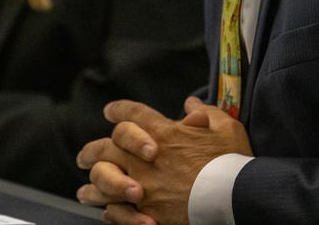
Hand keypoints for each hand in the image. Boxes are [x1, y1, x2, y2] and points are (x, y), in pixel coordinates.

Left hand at [76, 97, 252, 224]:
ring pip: (104, 181)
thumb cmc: (231, 161)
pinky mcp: (146, 213)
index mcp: (163, 133)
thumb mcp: (225, 127)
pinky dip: (110, 211)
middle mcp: (145, 158)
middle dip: (92, 150)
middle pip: (107, 147)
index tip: (110, 111)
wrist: (234, 197)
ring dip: (93, 185)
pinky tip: (107, 212)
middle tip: (84, 156)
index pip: (133, 114)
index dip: (120, 110)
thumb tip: (191, 104)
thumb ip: (205, 112)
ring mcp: (143, 186)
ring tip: (85, 192)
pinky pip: (116, 211)